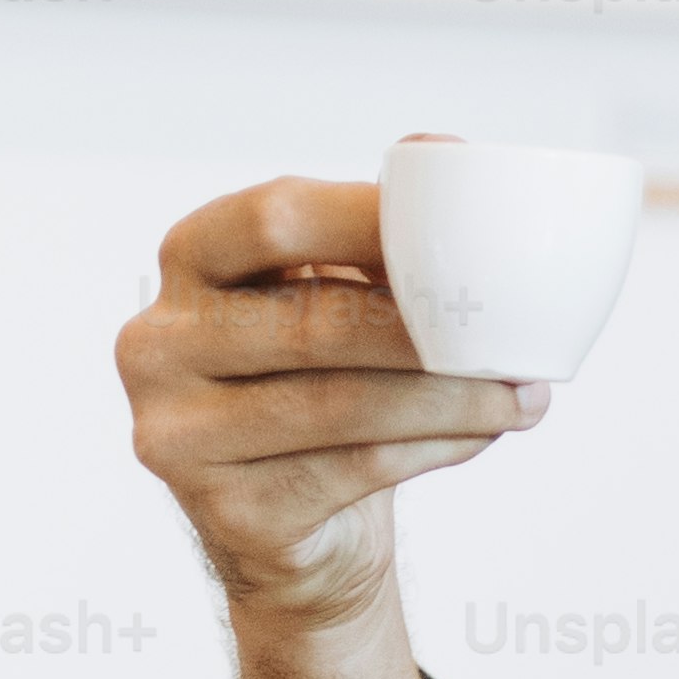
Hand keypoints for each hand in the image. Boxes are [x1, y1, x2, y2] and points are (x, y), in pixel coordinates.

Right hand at [118, 174, 546, 638]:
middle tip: (512, 337)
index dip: (367, 219)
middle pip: (313, 323)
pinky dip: (432, 448)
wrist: (289, 526)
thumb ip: (374, 227)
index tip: (462, 233)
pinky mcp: (227, 509)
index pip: (271, 220)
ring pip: (341, 406)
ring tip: (519, 396)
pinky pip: (351, 469)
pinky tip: (479, 434)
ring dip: (450, 399)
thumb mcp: (332, 291)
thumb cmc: (316, 379)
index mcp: (188, 261)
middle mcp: (159, 344)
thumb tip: (445, 152)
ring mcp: (178, 434)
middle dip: (430, 331)